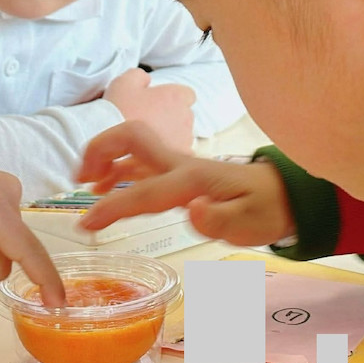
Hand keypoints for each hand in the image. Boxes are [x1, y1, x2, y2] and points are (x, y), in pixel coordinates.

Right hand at [76, 123, 294, 245]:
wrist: (282, 195)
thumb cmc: (264, 210)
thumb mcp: (249, 224)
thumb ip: (219, 220)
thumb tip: (193, 210)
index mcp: (192, 179)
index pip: (143, 191)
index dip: (112, 207)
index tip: (86, 225)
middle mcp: (179, 164)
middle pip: (133, 137)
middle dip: (101, 150)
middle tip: (81, 179)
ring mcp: (176, 164)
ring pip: (132, 145)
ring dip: (104, 156)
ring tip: (84, 183)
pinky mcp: (176, 171)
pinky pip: (139, 161)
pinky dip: (116, 168)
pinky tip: (105, 187)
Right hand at [104, 68, 194, 152]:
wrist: (109, 141)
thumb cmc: (118, 110)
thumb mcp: (124, 82)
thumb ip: (139, 76)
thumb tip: (145, 79)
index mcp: (176, 97)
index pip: (186, 94)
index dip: (171, 98)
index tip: (157, 103)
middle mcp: (186, 118)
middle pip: (183, 116)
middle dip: (169, 119)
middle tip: (146, 122)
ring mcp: (184, 141)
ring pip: (179, 137)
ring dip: (166, 137)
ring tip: (142, 141)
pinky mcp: (176, 161)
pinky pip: (173, 155)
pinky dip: (162, 154)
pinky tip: (144, 155)